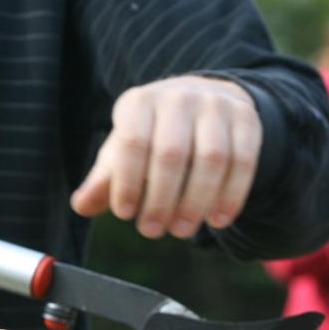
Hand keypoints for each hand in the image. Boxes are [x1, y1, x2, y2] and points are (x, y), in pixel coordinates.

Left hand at [71, 75, 261, 239]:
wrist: (204, 102)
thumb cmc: (154, 135)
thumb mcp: (124, 151)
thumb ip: (104, 181)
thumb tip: (81, 207)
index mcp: (140, 102)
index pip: (132, 142)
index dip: (127, 182)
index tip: (124, 214)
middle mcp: (179, 98)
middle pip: (172, 153)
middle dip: (161, 199)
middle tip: (152, 231)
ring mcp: (217, 106)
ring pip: (211, 158)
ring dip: (196, 201)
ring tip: (181, 230)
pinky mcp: (247, 120)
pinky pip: (243, 161)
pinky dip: (231, 195)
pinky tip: (217, 220)